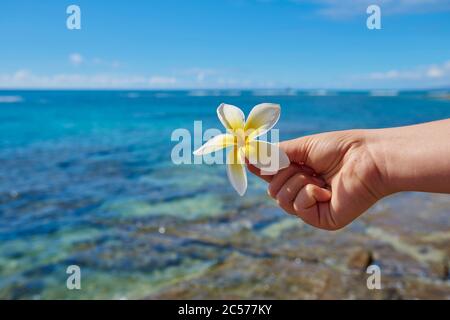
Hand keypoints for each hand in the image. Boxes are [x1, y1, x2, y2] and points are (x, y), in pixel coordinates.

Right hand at [248, 130, 385, 229]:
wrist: (368, 158)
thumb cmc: (340, 149)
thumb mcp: (301, 148)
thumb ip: (274, 156)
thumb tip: (246, 155)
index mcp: (301, 175)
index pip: (273, 176)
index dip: (261, 169)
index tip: (246, 157)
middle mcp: (304, 192)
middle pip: (272, 190)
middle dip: (284, 174)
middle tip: (304, 166)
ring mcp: (313, 208)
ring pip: (281, 200)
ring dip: (297, 183)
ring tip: (318, 177)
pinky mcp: (322, 220)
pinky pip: (298, 208)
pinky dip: (308, 194)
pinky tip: (325, 190)